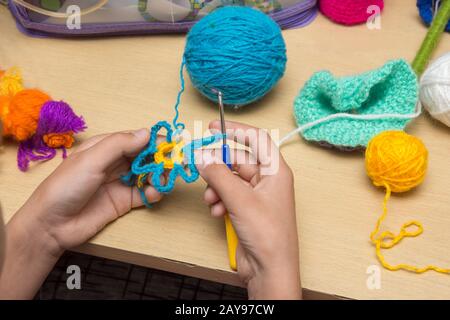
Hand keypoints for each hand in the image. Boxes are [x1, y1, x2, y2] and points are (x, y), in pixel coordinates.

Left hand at [0, 129, 162, 298]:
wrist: (51, 225)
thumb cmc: (66, 186)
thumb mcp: (91, 160)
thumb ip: (119, 145)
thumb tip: (147, 133)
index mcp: (105, 148)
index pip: (135, 139)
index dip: (154, 141)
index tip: (172, 144)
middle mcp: (115, 163)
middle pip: (145, 157)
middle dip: (160, 159)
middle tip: (172, 164)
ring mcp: (120, 183)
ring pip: (148, 174)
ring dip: (159, 176)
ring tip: (161, 181)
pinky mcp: (124, 202)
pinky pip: (145, 194)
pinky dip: (154, 192)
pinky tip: (154, 193)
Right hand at [196, 121, 300, 299]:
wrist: (269, 270)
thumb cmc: (267, 234)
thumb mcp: (240, 200)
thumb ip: (218, 175)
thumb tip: (201, 156)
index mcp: (275, 171)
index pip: (257, 139)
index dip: (236, 130)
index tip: (213, 127)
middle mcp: (267, 181)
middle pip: (238, 160)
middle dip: (218, 165)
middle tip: (199, 164)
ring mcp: (256, 196)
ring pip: (229, 179)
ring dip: (216, 187)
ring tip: (212, 199)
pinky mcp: (246, 210)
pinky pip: (228, 195)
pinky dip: (219, 200)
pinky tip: (217, 212)